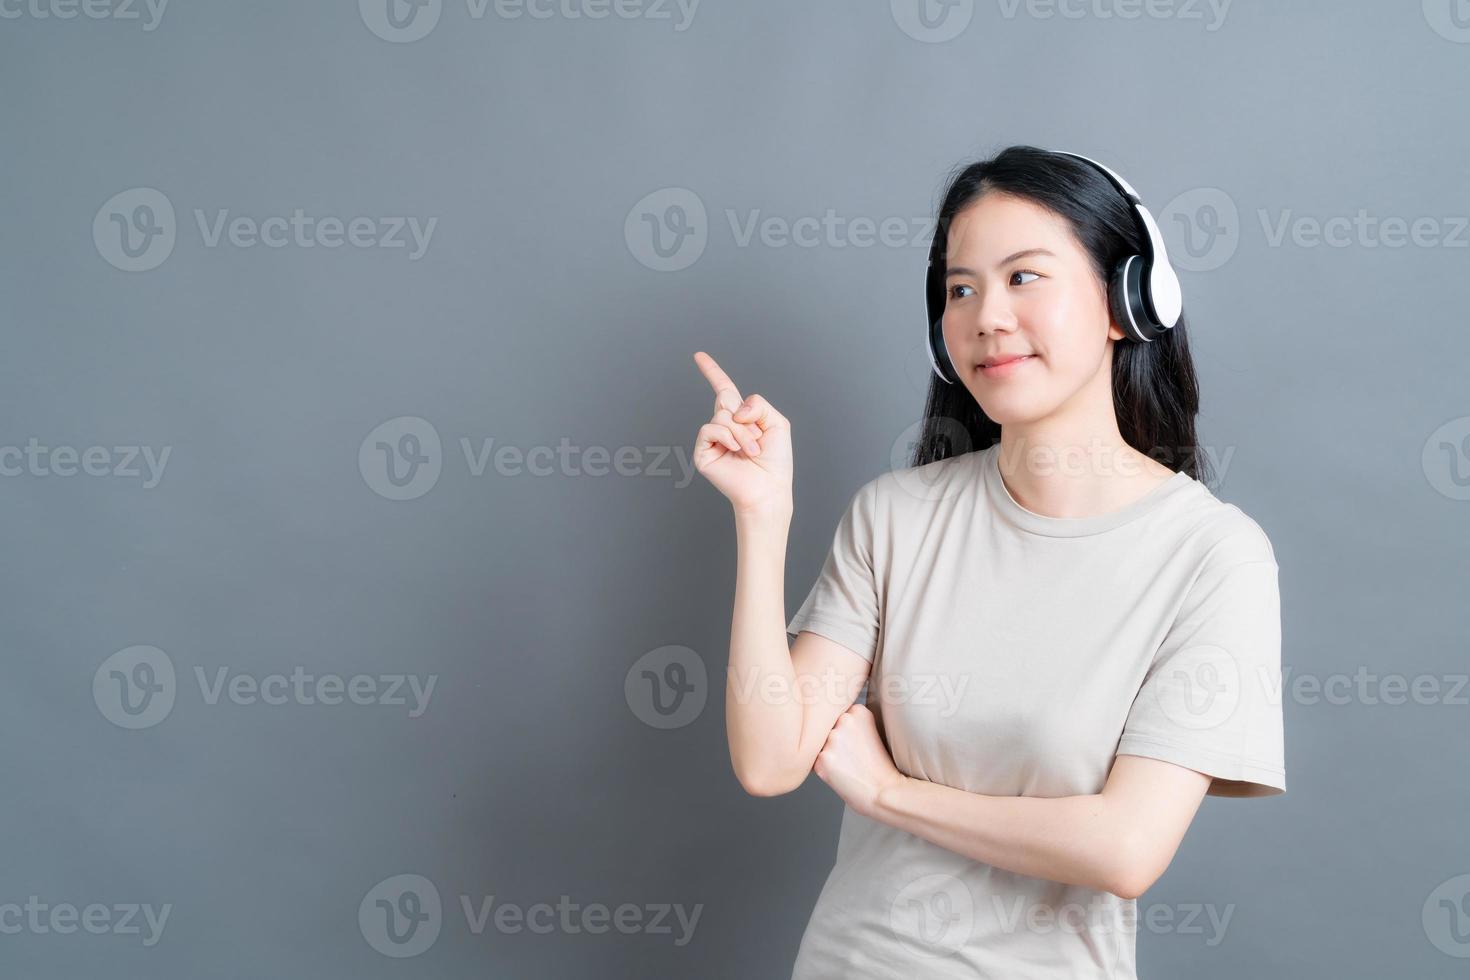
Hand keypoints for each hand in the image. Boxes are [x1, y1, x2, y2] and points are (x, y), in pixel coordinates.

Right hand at [691, 351, 792, 516]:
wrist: (768, 488)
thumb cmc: (775, 461)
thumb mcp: (776, 422)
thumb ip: (757, 404)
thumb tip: (732, 410)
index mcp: (741, 418)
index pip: (724, 389)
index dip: (712, 372)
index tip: (699, 356)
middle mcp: (725, 426)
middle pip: (726, 400)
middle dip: (747, 420)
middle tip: (757, 442)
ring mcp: (713, 439)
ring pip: (723, 416)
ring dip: (743, 433)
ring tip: (751, 451)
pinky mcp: (703, 452)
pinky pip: (710, 429)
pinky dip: (727, 437)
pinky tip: (735, 450)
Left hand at [813, 703, 908, 819]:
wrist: (884, 791)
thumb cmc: (881, 766)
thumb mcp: (873, 731)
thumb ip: (852, 722)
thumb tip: (824, 721)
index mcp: (859, 710)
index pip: (837, 714)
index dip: (845, 731)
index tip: (857, 742)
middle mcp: (844, 719)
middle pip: (828, 727)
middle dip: (835, 741)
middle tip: (853, 755)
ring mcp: (832, 738)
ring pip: (820, 743)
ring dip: (829, 754)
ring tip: (849, 765)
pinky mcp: (822, 757)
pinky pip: (815, 760)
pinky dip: (824, 768)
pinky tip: (842, 773)